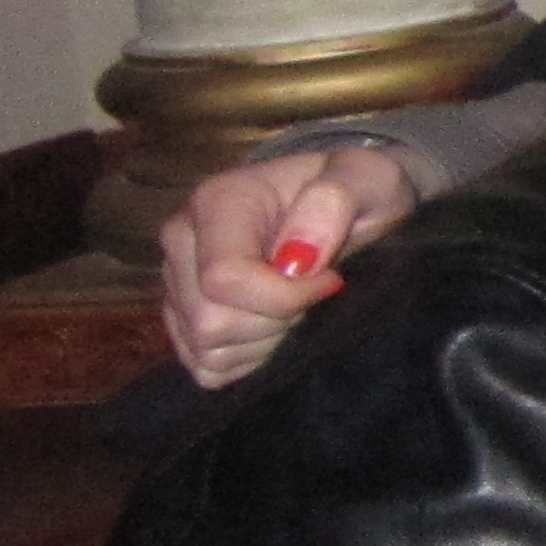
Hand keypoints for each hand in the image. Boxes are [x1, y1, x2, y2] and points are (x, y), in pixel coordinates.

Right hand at [156, 145, 420, 386]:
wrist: (353, 205)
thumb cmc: (360, 190)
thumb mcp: (368, 178)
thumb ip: (335, 201)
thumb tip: (298, 256)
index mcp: (217, 201)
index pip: (224, 278)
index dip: (285, 297)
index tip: (330, 279)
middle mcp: (183, 241)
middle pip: (211, 321)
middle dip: (277, 320)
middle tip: (312, 292)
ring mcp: (177, 284)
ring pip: (208, 349)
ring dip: (267, 340)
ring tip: (297, 304)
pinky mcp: (183, 321)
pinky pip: (207, 367)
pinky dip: (250, 358)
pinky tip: (277, 325)